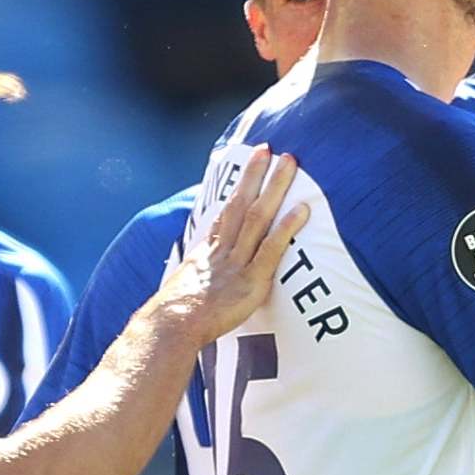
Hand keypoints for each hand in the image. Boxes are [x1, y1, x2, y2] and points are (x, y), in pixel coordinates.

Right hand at [157, 148, 310, 342]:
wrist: (171, 325)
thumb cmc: (173, 319)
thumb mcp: (182, 292)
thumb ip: (194, 282)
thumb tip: (191, 283)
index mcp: (207, 253)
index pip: (224, 215)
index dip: (237, 190)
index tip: (247, 167)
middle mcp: (222, 251)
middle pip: (240, 204)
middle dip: (254, 175)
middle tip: (267, 149)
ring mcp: (238, 263)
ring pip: (258, 217)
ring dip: (275, 188)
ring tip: (289, 163)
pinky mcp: (252, 281)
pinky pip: (272, 249)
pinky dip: (287, 228)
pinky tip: (303, 210)